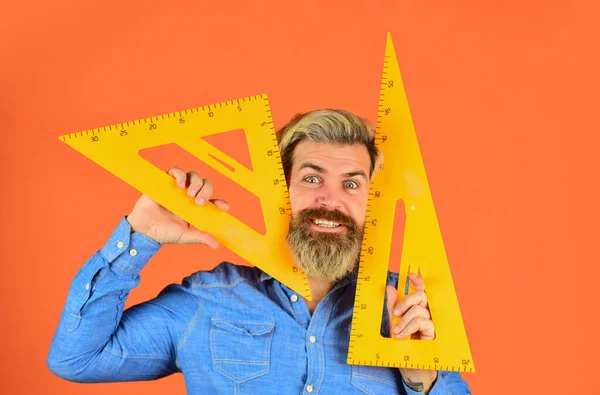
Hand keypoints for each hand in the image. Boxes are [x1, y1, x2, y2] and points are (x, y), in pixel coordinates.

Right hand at [126, 167, 229, 246]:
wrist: (143, 230)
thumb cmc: (164, 232)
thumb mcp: (185, 236)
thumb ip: (200, 237)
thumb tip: (216, 245)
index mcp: (197, 208)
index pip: (213, 201)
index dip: (220, 202)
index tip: (224, 207)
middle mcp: (190, 196)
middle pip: (206, 184)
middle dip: (207, 190)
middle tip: (200, 201)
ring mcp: (178, 188)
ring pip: (194, 176)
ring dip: (196, 182)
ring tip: (190, 194)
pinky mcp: (166, 182)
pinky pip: (176, 171)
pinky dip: (180, 175)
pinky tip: (180, 185)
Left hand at [386, 273, 436, 392]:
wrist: (409, 366)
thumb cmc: (401, 344)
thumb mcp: (392, 323)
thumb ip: (391, 306)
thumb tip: (389, 288)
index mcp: (417, 308)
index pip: (421, 290)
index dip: (418, 280)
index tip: (410, 274)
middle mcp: (427, 312)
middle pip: (421, 295)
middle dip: (406, 301)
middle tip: (395, 311)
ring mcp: (431, 321)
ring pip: (419, 309)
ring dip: (404, 320)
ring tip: (396, 332)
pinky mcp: (433, 331)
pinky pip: (421, 322)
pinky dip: (408, 328)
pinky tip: (402, 336)